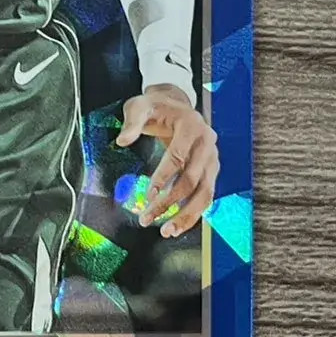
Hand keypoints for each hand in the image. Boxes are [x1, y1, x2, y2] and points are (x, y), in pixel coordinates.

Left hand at [116, 85, 218, 237]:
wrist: (176, 106)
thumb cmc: (156, 107)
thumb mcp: (141, 105)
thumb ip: (132, 122)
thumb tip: (122, 140)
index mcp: (192, 126)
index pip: (178, 157)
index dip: (163, 177)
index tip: (148, 195)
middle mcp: (208, 143)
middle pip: (192, 180)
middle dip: (170, 202)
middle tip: (148, 218)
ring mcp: (213, 159)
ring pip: (205, 194)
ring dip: (187, 216)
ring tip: (166, 231)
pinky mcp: (212, 171)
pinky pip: (206, 197)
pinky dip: (194, 214)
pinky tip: (177, 226)